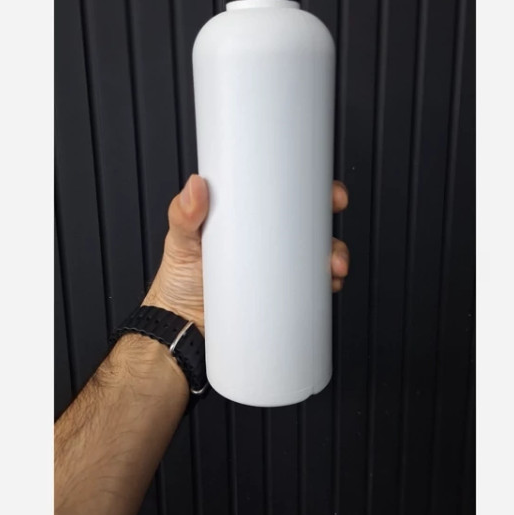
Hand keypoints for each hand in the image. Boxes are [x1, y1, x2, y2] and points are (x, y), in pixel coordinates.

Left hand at [143, 175, 349, 332]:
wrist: (182, 327)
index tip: (325, 189)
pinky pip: (313, 285)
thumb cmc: (178, 280)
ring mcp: (277, 267)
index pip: (284, 194)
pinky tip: (330, 284)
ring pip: (317, 254)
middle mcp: (266, 238)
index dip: (311, 188)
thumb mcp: (181, 240)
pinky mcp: (281, 293)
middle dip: (330, 221)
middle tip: (332, 226)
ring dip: (335, 255)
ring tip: (332, 265)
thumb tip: (196, 186)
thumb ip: (183, 214)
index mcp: (246, 216)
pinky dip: (327, 283)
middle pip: (309, 222)